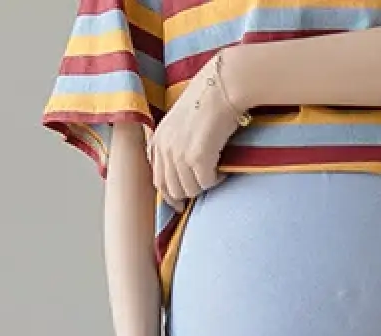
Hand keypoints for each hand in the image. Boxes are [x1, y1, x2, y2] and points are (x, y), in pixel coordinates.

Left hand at [147, 54, 243, 208]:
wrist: (222, 86)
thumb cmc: (207, 101)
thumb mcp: (180, 122)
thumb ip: (173, 145)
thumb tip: (180, 174)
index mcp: (158, 139)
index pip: (157, 180)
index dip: (169, 196)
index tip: (180, 205)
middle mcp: (165, 148)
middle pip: (172, 190)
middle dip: (189, 192)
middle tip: (204, 185)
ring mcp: (179, 154)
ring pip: (190, 190)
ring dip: (204, 185)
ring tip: (215, 172)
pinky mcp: (197, 158)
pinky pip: (206, 183)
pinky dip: (216, 180)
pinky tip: (222, 169)